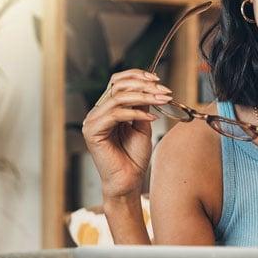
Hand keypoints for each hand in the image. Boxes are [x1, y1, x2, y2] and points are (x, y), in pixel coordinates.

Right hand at [82, 69, 173, 199]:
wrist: (129, 181)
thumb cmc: (134, 157)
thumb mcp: (143, 125)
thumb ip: (142, 106)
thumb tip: (151, 87)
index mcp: (107, 109)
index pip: (117, 82)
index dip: (137, 76)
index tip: (159, 81)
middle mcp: (97, 112)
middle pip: (117, 85)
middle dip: (144, 85)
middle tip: (164, 92)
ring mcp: (92, 121)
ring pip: (118, 97)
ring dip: (144, 97)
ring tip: (162, 101)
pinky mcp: (92, 132)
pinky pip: (115, 114)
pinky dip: (136, 113)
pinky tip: (151, 118)